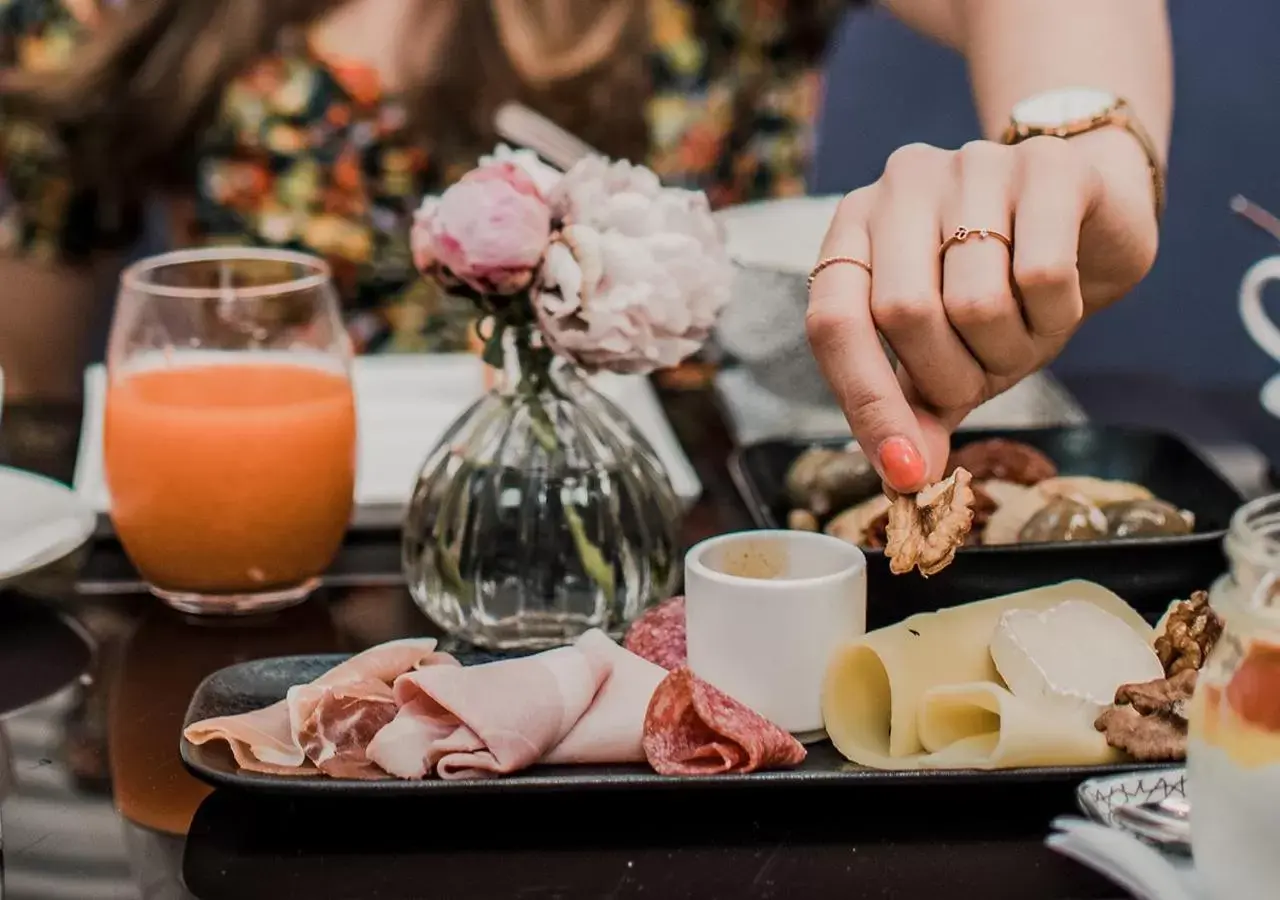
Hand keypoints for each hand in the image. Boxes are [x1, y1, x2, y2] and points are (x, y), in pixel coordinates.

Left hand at [806, 130, 1158, 492]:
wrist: (1093, 217)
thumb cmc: (1001, 290)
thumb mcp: (947, 354)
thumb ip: (916, 410)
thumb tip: (907, 478)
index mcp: (854, 230)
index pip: (833, 320)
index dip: (866, 402)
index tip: (904, 472)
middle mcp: (900, 186)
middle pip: (903, 313)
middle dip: (950, 377)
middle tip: (984, 379)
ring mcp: (971, 166)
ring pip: (976, 302)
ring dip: (1009, 351)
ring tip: (1024, 334)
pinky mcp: (1046, 165)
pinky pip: (1043, 276)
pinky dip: (1056, 317)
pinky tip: (1060, 301)